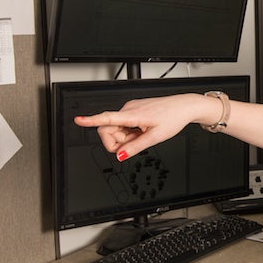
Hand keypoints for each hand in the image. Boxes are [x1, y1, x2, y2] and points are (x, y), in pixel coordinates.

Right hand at [73, 93, 210, 160]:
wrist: (184, 107)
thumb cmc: (173, 118)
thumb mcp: (156, 137)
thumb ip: (136, 147)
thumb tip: (120, 156)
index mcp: (133, 115)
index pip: (107, 118)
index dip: (91, 120)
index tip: (79, 120)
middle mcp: (128, 109)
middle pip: (108, 129)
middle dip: (117, 141)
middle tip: (134, 144)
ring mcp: (130, 109)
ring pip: (116, 128)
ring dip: (125, 137)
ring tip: (143, 135)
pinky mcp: (133, 110)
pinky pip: (123, 125)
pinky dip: (129, 132)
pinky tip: (142, 131)